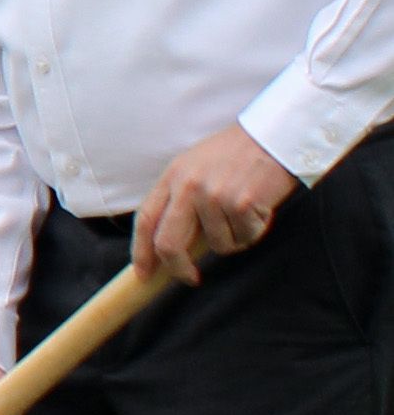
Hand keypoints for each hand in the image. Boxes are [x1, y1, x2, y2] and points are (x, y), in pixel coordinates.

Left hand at [134, 124, 294, 284]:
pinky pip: (245, 238)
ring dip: (233, 239)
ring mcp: (214, 195)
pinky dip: (253, 231)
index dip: (140, 252)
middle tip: (190, 278)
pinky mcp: (242, 204)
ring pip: (218, 245)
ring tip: (243, 214)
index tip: (142, 274)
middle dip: (177, 268)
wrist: (273, 136)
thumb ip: (179, 198)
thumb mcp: (194, 167)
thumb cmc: (235, 155)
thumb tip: (168, 243)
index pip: (145, 220)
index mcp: (172, 176)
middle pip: (169, 243)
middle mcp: (188, 186)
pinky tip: (259, 209)